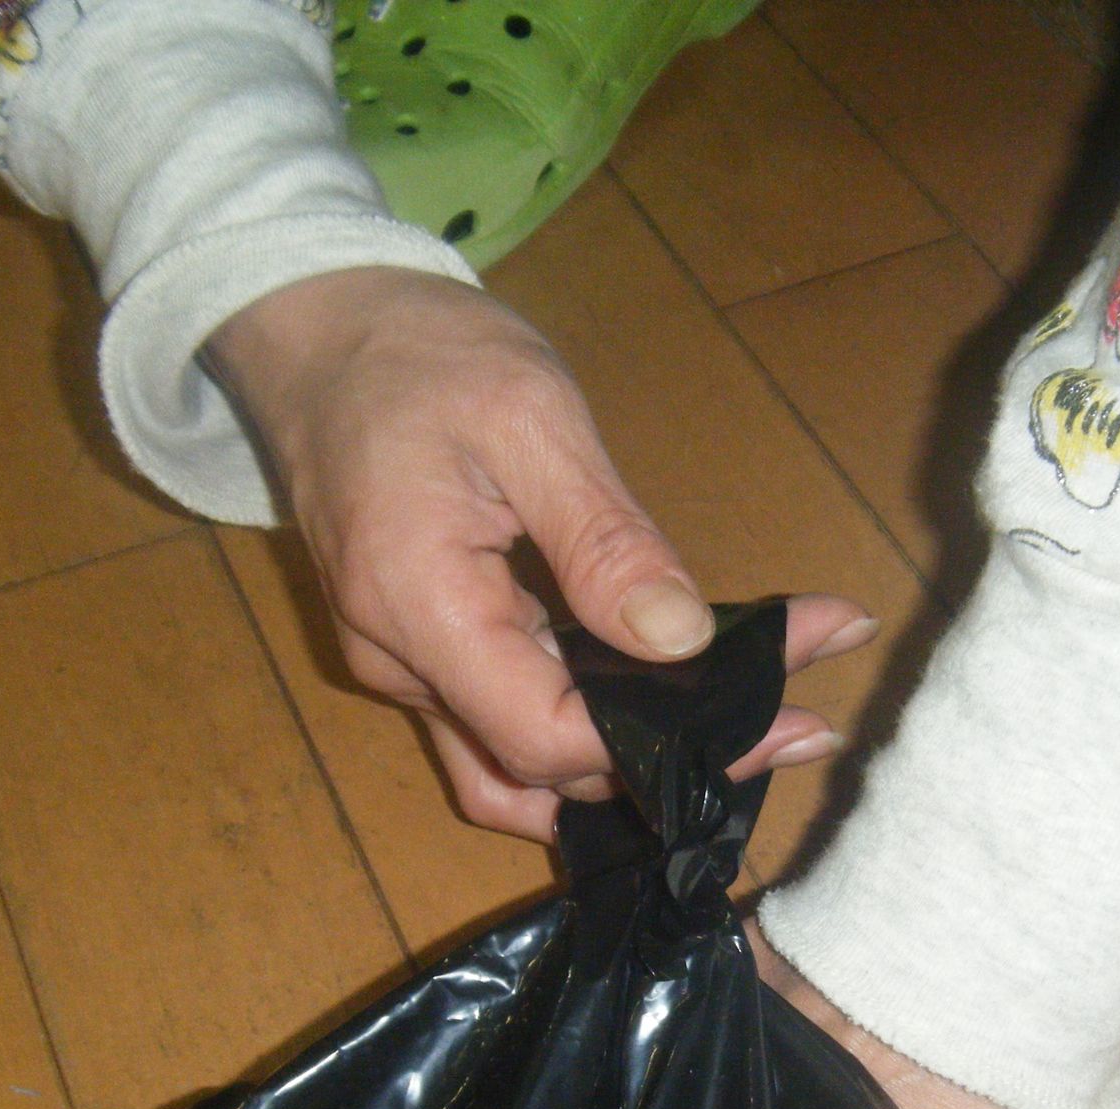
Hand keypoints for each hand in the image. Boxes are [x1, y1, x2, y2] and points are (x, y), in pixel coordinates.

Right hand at [210, 265, 876, 840]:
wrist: (319, 330)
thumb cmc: (422, 354)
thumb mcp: (529, 416)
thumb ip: (603, 539)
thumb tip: (681, 642)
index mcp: (422, 606)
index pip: (544, 736)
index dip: (658, 744)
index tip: (775, 716)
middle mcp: (400, 664)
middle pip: (541, 764)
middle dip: (670, 755)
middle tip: (800, 721)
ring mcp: (402, 667)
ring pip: (515, 767)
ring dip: (624, 765)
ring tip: (748, 731)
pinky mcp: (418, 653)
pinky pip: (495, 727)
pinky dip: (578, 737)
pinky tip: (658, 714)